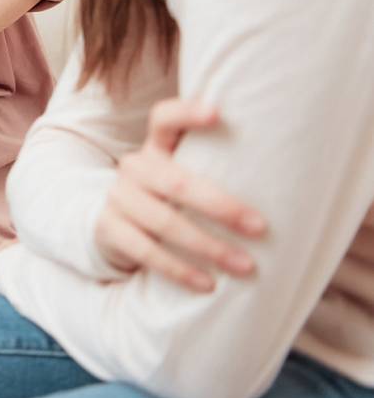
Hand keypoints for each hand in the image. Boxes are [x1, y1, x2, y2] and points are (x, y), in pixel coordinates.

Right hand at [94, 98, 266, 291]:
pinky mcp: (108, 228)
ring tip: (245, 266)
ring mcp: (118, 198)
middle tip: (260, 228)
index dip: (187, 113)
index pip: (164, 118)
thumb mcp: (184, 177)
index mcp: (156, 148)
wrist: (115, 229)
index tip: (218, 113)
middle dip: (221, 207)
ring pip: (164, 222)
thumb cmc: (170, 202)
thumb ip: (215, 169)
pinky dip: (179, 269)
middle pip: (176, 183)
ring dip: (208, 247)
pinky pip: (146, 251)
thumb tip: (288, 182)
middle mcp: (134, 167)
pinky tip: (207, 283)